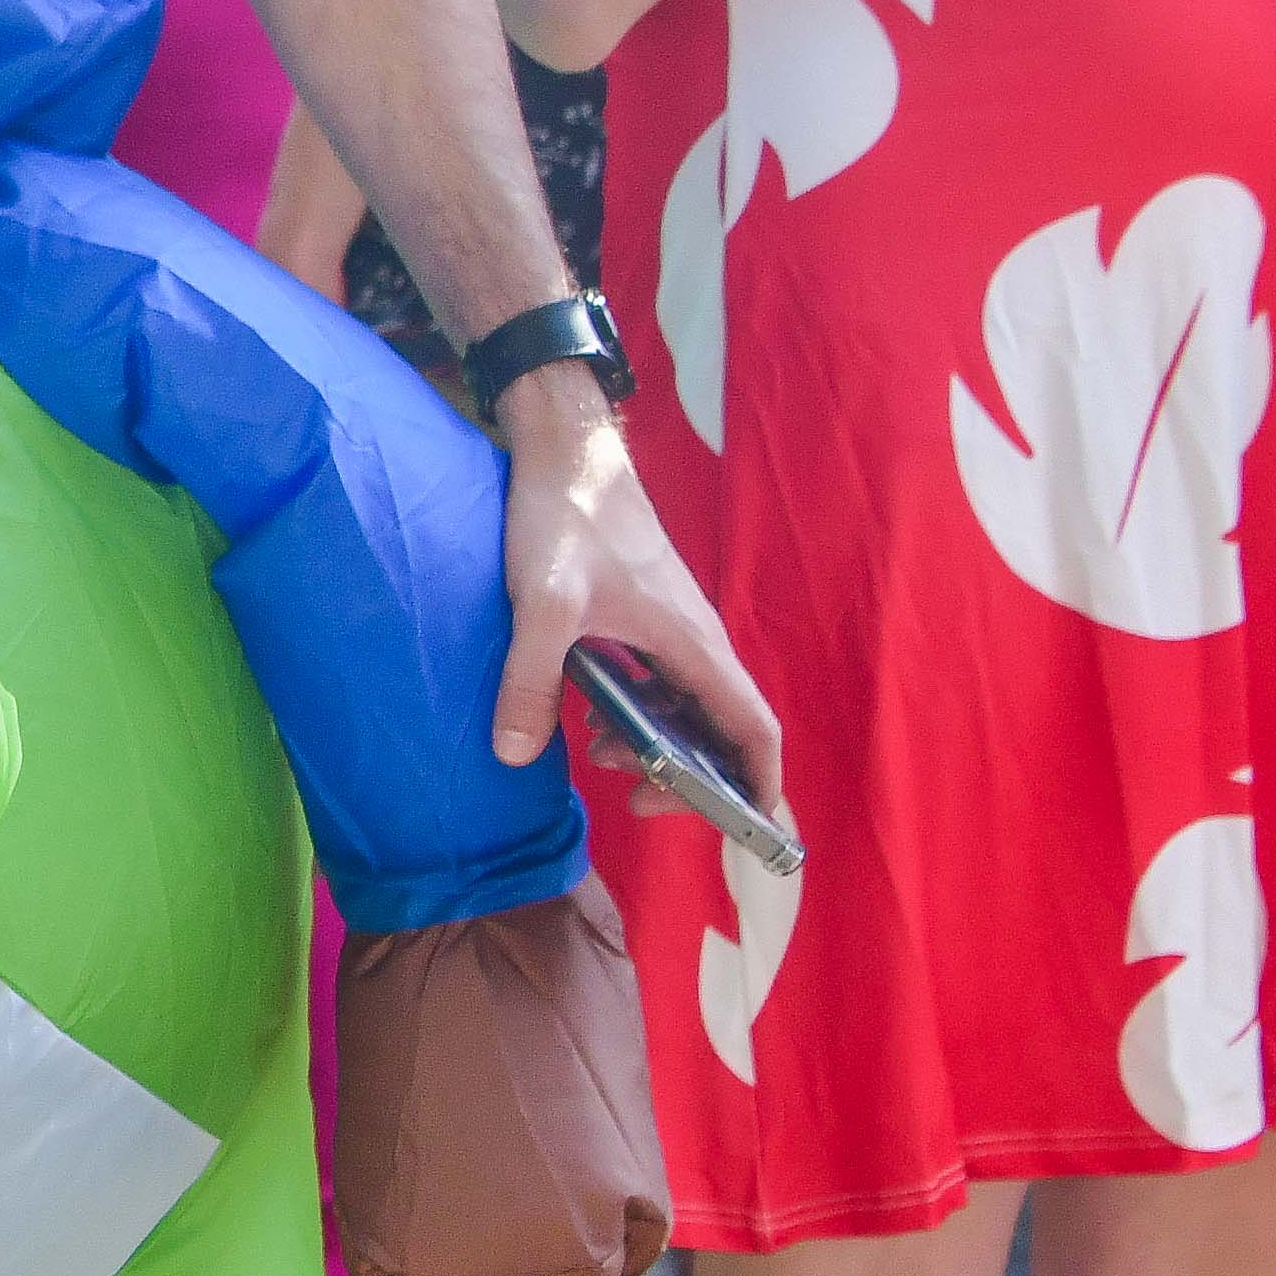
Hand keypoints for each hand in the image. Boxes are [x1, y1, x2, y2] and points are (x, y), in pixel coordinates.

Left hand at [486, 369, 783, 805]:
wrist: (565, 450)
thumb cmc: (566, 518)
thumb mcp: (542, 603)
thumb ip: (529, 679)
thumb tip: (516, 754)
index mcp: (692, 643)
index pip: (751, 728)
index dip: (759, 782)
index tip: (749, 825)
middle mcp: (695, 641)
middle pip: (723, 729)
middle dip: (695, 776)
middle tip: (636, 795)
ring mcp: (672, 630)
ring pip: (688, 708)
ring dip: (658, 744)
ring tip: (600, 757)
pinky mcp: (645, 618)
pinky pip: (661, 684)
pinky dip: (639, 713)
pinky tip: (589, 717)